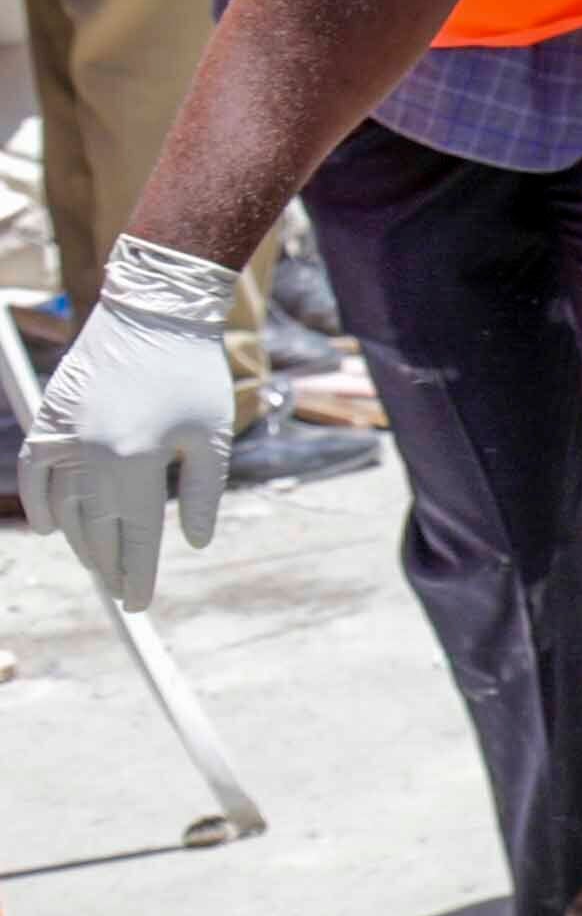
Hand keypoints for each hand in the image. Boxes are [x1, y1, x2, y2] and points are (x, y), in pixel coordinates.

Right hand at [19, 236, 242, 608]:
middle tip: (122, 591)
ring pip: (65, 509)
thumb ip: (204, 494)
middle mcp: (92, 455)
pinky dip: (41, 504)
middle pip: (97, 529)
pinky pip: (33, 473)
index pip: (135, 535)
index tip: (140, 601)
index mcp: (136, 462)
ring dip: (82, 540)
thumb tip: (194, 543)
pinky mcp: (48, 420)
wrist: (155, 314)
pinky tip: (55, 527)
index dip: (138, 573)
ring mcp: (63, 437)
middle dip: (111, 565)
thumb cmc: (194, 375)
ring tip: (101, 563)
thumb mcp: (213, 436)